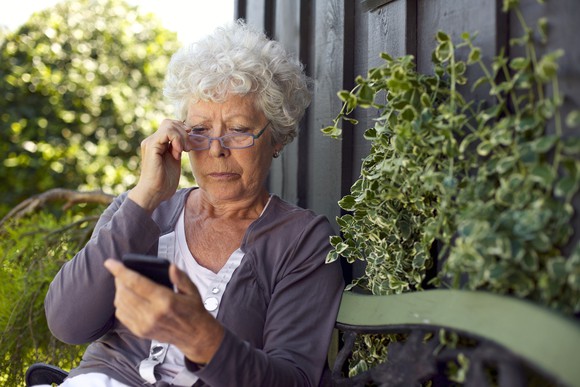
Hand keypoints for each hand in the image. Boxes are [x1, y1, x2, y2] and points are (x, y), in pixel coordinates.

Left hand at [104, 259, 223, 363]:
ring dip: (119, 291)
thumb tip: (170, 266)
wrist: (195, 336)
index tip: (110, 263)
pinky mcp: (140, 332)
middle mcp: (152, 314)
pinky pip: (121, 315)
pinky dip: (120, 303)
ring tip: (124, 283)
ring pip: (120, 303)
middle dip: (119, 279)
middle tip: (121, 272)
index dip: (121, 271)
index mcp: (165, 301)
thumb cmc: (194, 311)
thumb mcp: (193, 291)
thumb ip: (180, 278)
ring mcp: (144, 324)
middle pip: (124, 292)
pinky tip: (127, 298)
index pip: (136, 283)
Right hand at [129, 119, 190, 212]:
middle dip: (184, 132)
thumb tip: (186, 136)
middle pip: (170, 122)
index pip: (170, 125)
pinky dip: (177, 139)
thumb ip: (177, 148)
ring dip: (181, 137)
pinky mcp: (151, 146)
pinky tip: (179, 152)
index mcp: (157, 143)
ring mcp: (150, 142)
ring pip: (169, 125)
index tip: (189, 144)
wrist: (154, 193)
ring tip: (183, 151)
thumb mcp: (175, 159)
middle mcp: (152, 140)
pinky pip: (167, 132)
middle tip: (188, 148)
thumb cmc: (164, 181)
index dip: (182, 130)